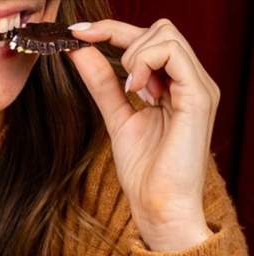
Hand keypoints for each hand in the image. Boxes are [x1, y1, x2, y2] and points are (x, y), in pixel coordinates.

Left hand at [67, 18, 219, 250]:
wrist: (159, 207)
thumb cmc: (144, 174)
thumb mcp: (117, 118)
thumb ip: (103, 83)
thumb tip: (80, 51)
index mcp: (176, 86)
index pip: (149, 40)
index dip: (112, 30)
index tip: (77, 34)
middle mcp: (191, 81)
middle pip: (160, 28)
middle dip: (121, 36)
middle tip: (104, 68)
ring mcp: (198, 87)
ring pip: (166, 34)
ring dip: (134, 55)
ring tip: (129, 90)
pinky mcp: (199, 96)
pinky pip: (172, 53)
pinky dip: (145, 64)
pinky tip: (136, 91)